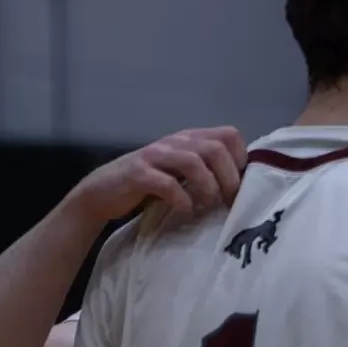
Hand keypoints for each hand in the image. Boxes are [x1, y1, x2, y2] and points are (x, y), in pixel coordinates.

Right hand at [64, 127, 245, 227]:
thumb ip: (208, 170)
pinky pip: (168, 184)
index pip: (229, 135)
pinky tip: (185, 211)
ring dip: (207, 189)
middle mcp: (175, 142)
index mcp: (190, 139)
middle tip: (227, 201)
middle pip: (215, 149)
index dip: (241, 160)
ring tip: (207, 206)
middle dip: (228, 179)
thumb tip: (244, 184)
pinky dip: (183, 201)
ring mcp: (155, 156)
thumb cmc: (151, 185)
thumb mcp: (183, 173)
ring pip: (193, 162)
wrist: (103, 193)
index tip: (239, 185)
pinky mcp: (138, 174)